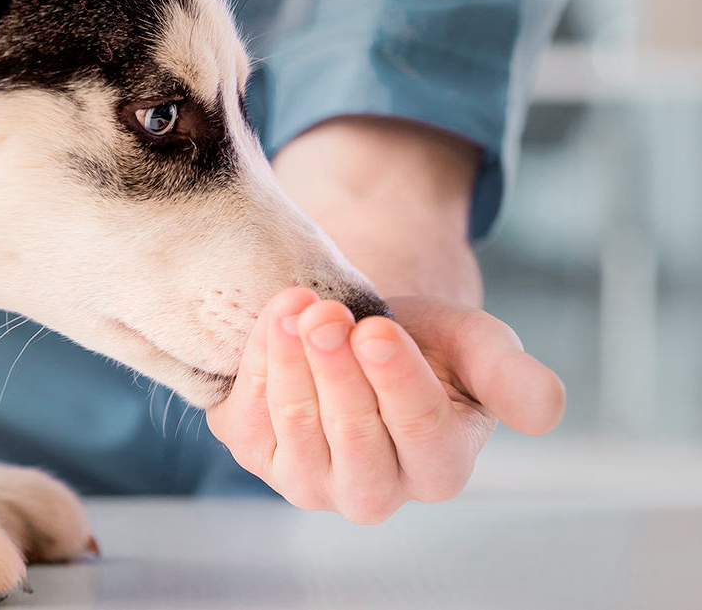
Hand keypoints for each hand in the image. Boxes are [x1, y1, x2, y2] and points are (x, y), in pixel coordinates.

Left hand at [206, 117, 565, 520]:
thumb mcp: (478, 348)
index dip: (395, 379)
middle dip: (335, 368)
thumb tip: (547, 413)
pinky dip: (258, 364)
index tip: (376, 330)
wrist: (359, 332)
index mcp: (440, 468)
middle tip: (324, 313)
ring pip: (298, 427)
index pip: (420, 429)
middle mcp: (375, 490)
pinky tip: (274, 319)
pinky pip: (252, 418)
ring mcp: (312, 479)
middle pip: (353, 433)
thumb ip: (513, 377)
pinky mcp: (260, 455)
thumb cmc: (428, 344)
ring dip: (292, 363)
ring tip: (294, 308)